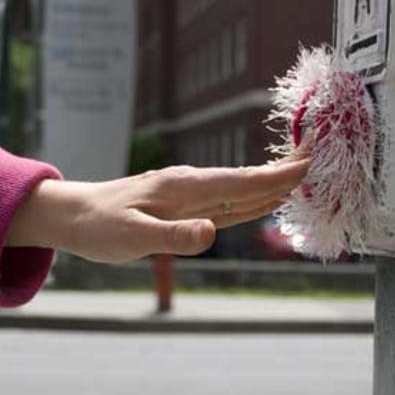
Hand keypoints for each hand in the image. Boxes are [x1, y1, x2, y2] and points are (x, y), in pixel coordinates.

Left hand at [5, 155, 310, 262]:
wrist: (74, 214)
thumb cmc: (100, 228)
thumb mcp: (132, 238)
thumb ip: (172, 237)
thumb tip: (212, 233)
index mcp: (184, 189)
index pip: (240, 182)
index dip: (276, 176)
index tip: (309, 163)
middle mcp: (192, 185)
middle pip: (247, 179)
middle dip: (283, 170)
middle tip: (320, 156)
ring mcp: (189, 192)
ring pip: (240, 188)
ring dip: (271, 181)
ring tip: (303, 173)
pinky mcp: (184, 203)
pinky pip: (226, 199)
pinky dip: (252, 195)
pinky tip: (264, 197)